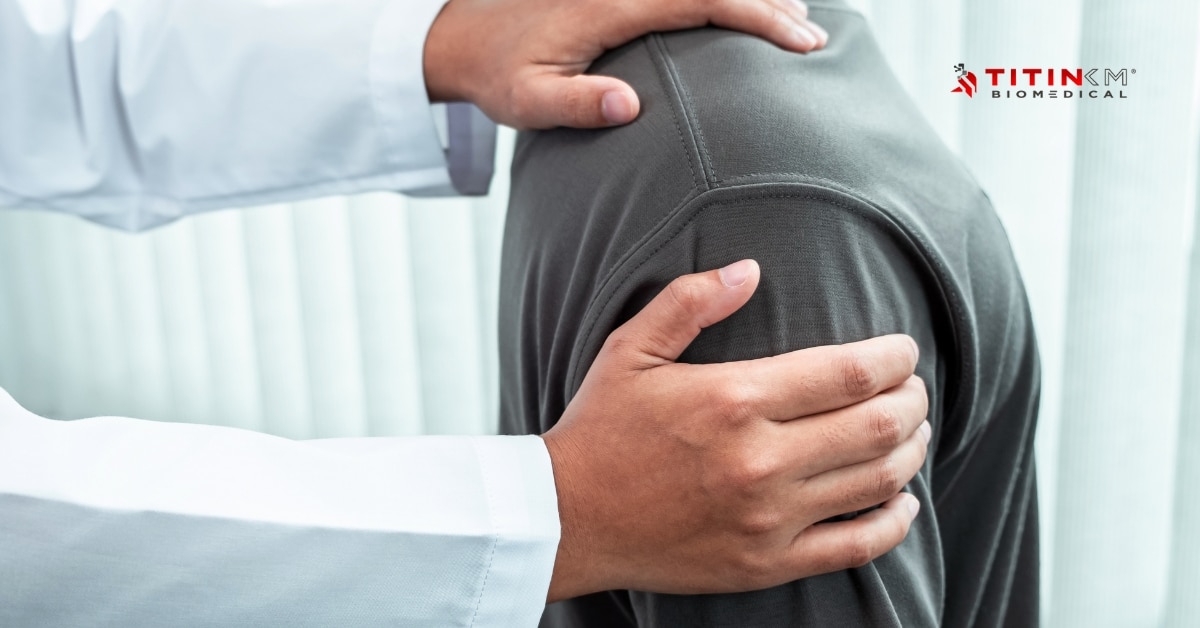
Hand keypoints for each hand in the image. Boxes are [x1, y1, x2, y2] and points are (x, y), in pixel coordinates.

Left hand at [424, 0, 827, 128]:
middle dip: (771, 5)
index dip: (758, 19)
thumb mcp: (526, 102)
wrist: (464, 35)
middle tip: (815, 40)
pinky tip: (744, 8)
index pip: (703, 2)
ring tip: (799, 18)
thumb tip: (629, 107)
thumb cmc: (499, 74)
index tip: (800, 44)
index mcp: (612, 6)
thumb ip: (575, 104)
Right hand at [543, 260, 929, 600]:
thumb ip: (690, 301)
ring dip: (911, 451)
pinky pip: (857, 546)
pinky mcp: (768, 564)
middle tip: (913, 389)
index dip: (896, 357)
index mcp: (734, 398)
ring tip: (911, 432)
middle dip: (914, 400)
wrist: (567, 519)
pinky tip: (902, 500)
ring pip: (879, 481)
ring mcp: (768, 518)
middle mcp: (760, 460)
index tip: (904, 350)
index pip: (852, 372)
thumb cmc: (601, 428)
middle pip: (879, 425)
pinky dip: (895, 521)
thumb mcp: (630, 349)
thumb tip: (751, 268)